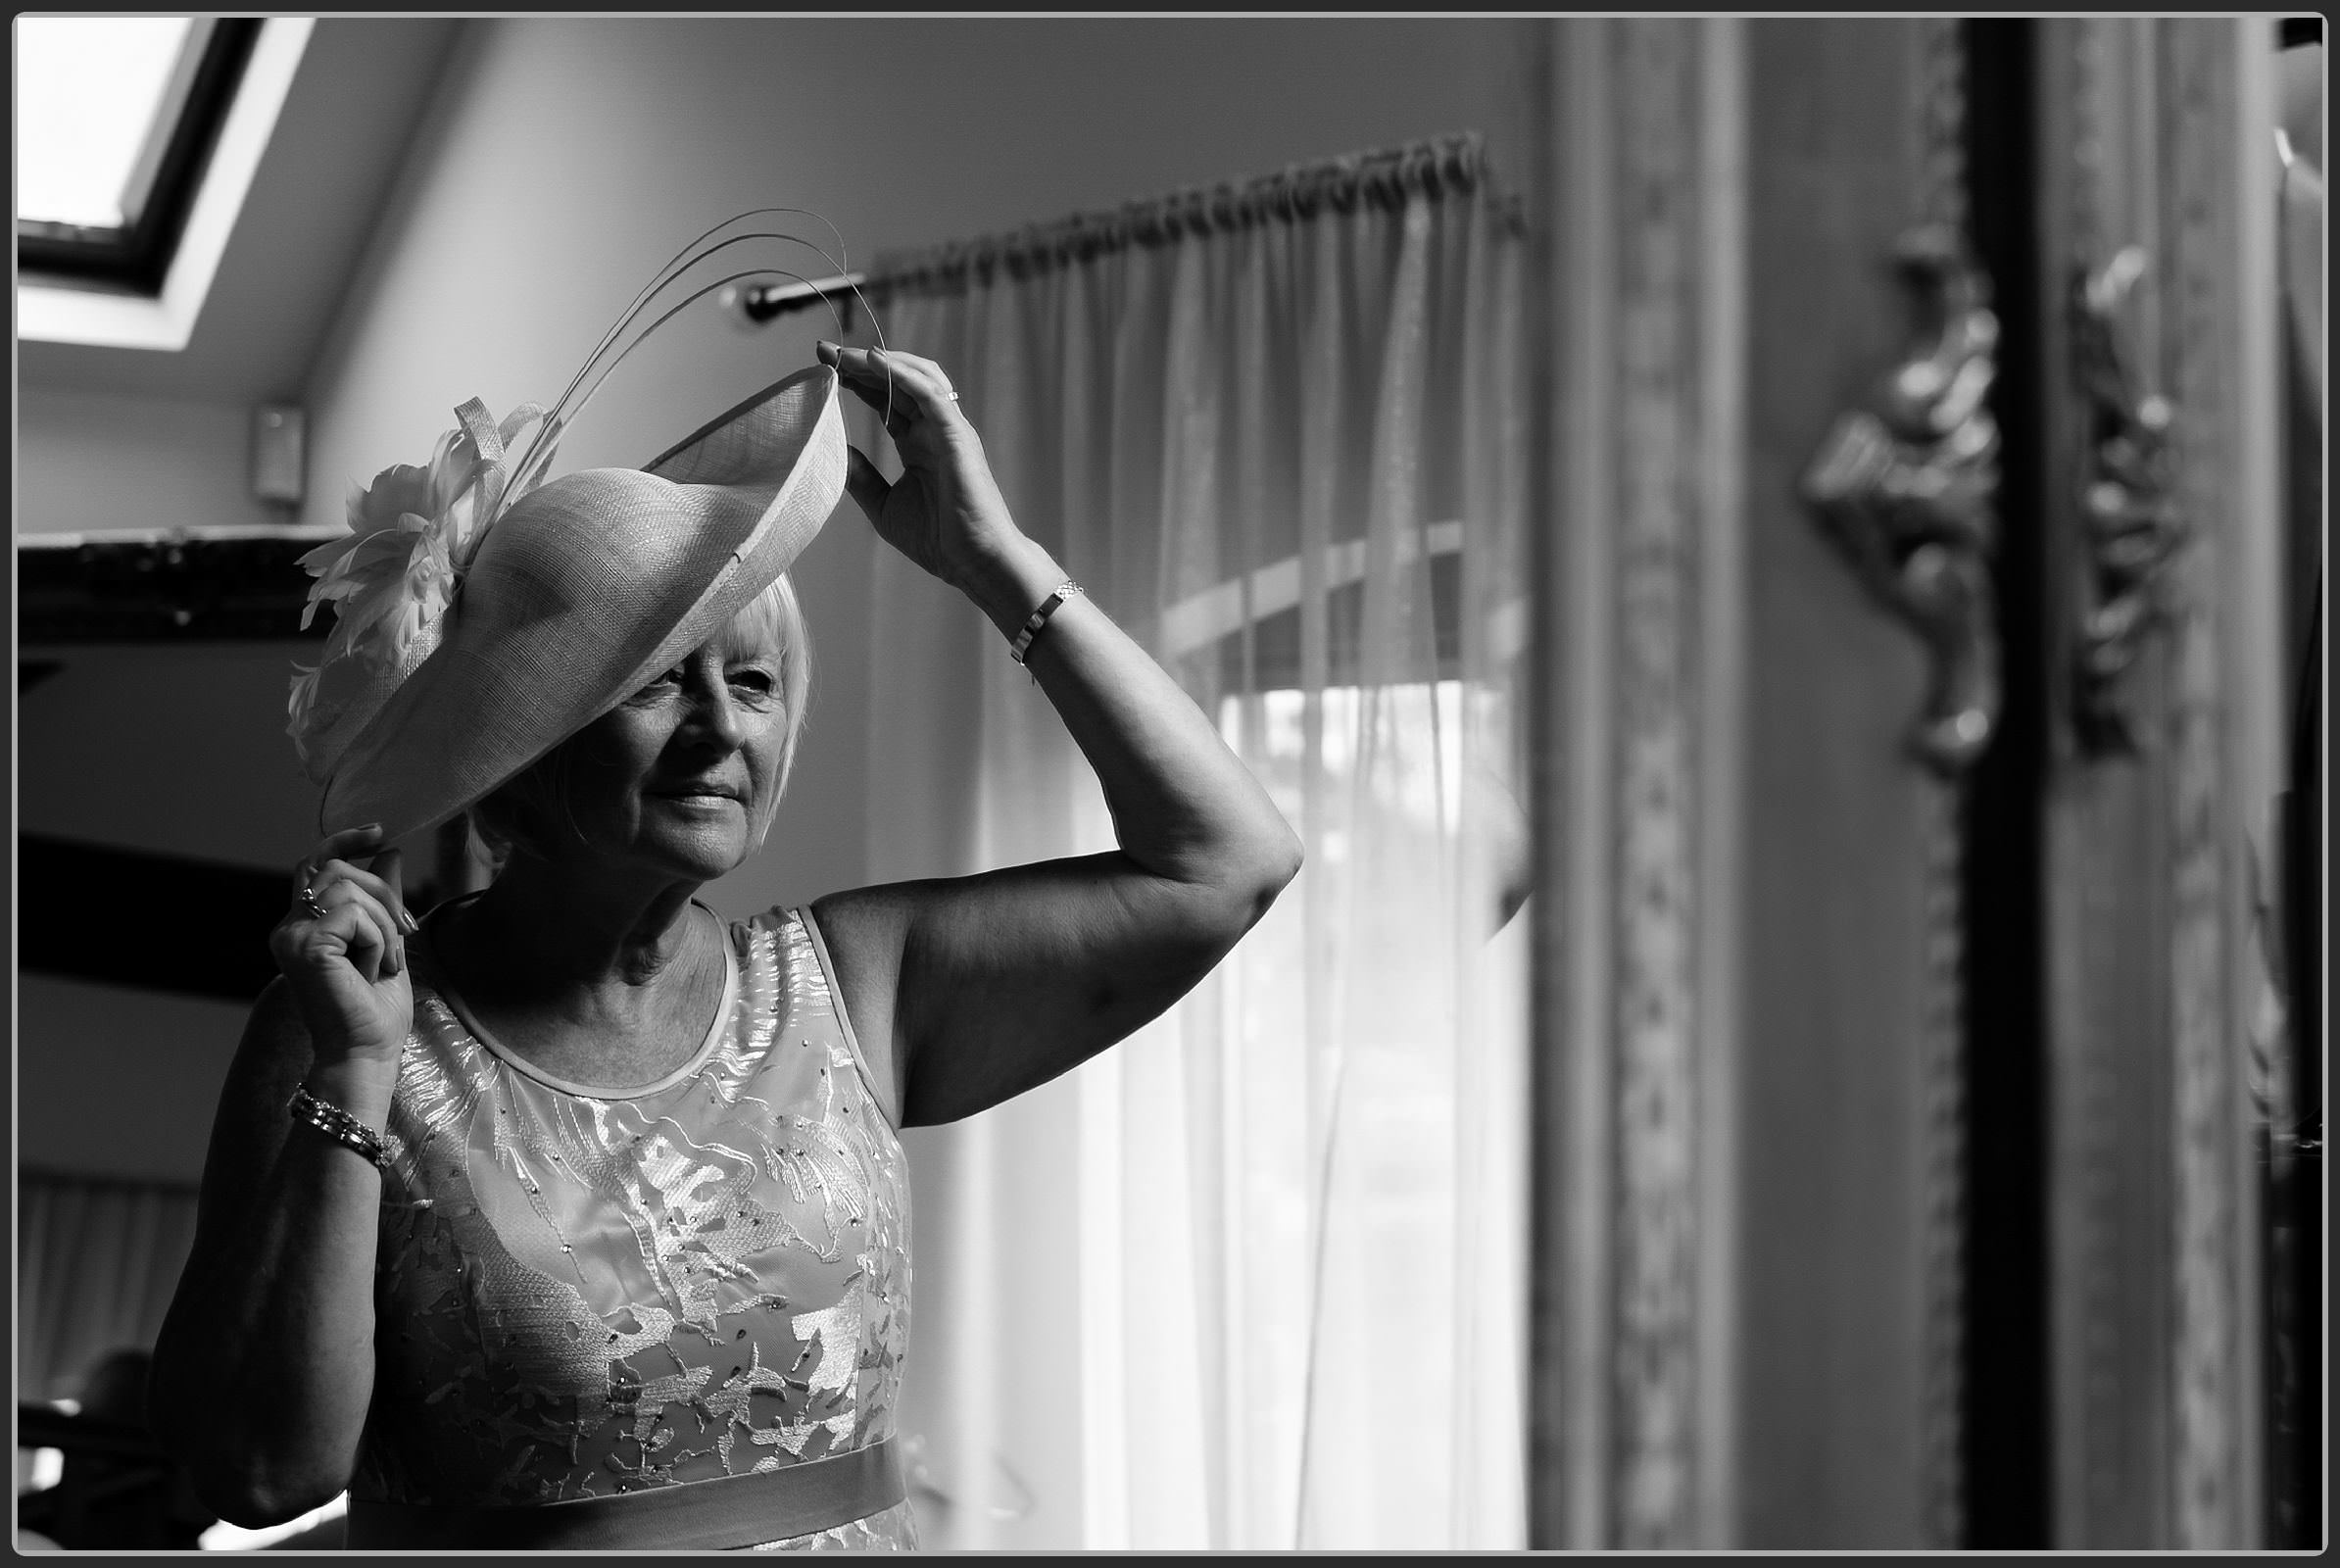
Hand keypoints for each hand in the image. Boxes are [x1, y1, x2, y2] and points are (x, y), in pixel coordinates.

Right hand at [269, 824, 416, 1066]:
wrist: (366, 1053)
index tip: (380, 832)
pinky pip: (353, 913)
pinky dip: (378, 938)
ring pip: (350, 888)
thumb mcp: (386, 941)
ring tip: (387, 960)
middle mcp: (288, 929)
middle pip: (339, 869)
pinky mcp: (306, 947)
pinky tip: (376, 969)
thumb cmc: (375, 1009)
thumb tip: (390, 851)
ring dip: (385, 922)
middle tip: (405, 932)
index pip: (314, 865)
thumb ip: (382, 899)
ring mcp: (291, 937)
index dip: (344, 841)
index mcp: (302, 927)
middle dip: (384, 893)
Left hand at [815, 341, 1021, 590]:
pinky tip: (876, 361)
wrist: (975, 563)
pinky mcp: (957, 435)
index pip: (884, 399)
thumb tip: (834, 450)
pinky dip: (904, 374)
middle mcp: (933, 430)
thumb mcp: (884, 505)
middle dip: (859, 362)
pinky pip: (931, 394)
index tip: (823, 365)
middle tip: (824, 349)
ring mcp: (948, 430)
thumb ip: (861, 476)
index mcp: (918, 444)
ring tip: (847, 353)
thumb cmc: (939, 540)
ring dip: (880, 361)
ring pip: (916, 377)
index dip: (855, 380)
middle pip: (895, 382)